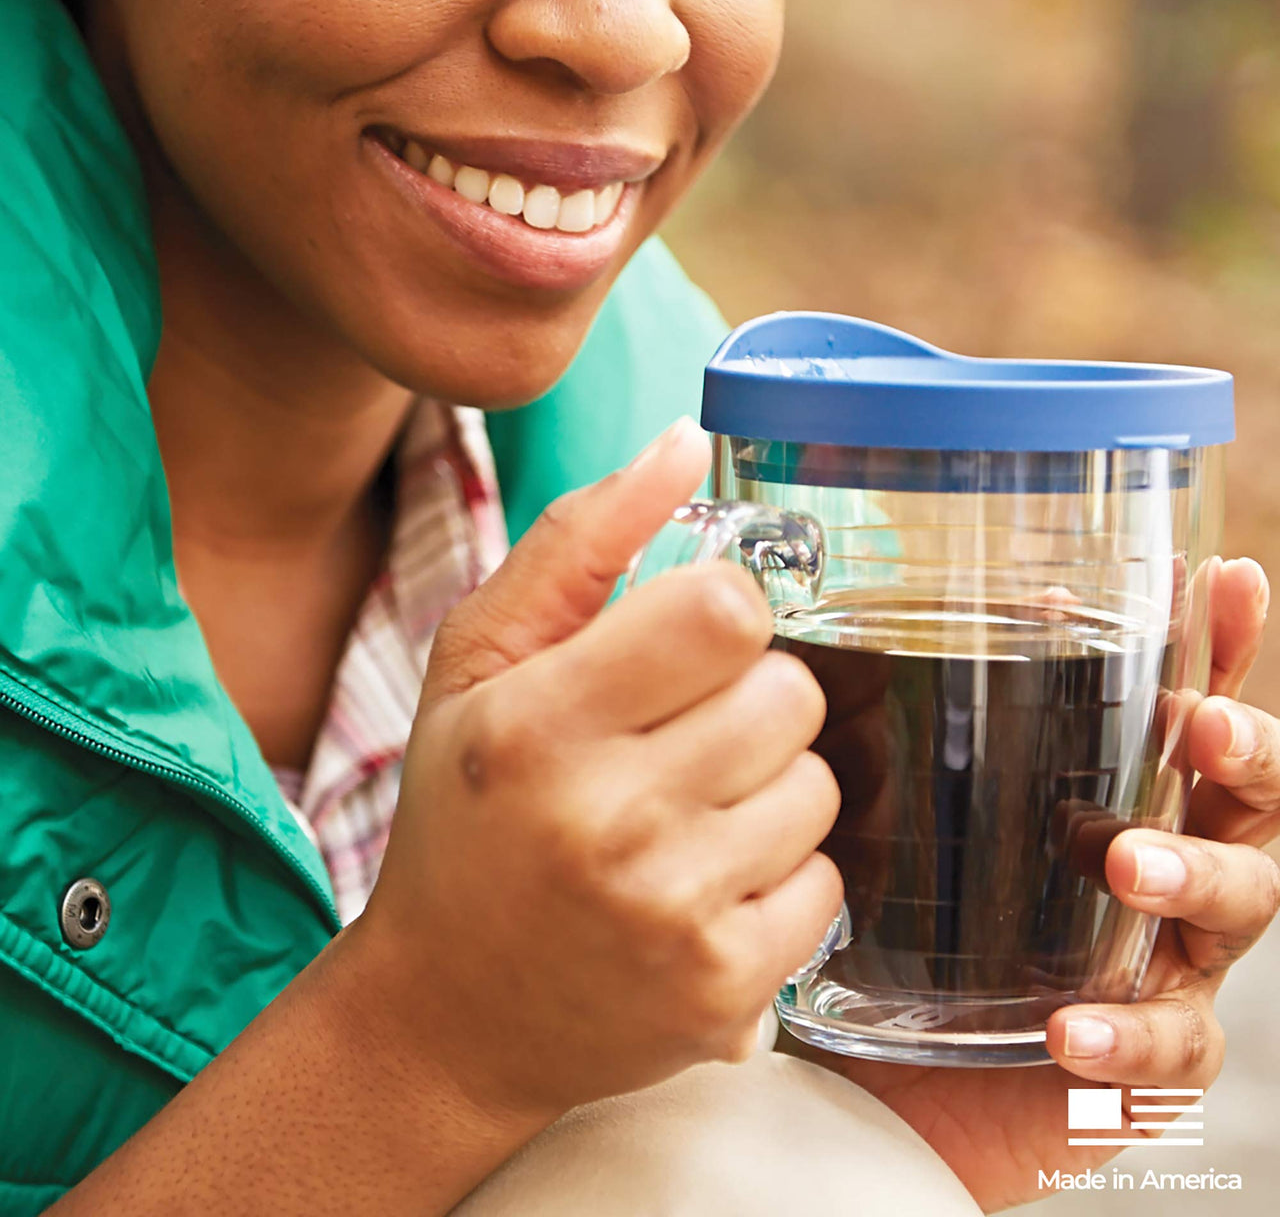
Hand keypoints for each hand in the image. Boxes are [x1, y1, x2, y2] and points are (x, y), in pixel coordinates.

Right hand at [359, 418, 843, 1120]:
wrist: (450, 1018)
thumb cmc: (464, 820)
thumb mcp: (477, 665)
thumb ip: (578, 542)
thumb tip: (686, 439)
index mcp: (538, 724)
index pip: (725, 610)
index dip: (720, 616)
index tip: (683, 647)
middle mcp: (607, 821)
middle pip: (789, 694)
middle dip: (747, 701)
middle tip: (677, 740)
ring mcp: (670, 915)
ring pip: (817, 785)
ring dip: (767, 787)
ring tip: (687, 817)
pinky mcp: (722, 991)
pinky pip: (826, 883)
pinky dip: (779, 876)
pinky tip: (704, 888)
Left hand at [810, 557, 1279, 1212]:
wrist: (907, 1081)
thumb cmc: (941, 930)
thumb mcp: (955, 824)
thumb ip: (993, 730)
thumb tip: (1016, 608)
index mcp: (1139, 807)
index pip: (1201, 716)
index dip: (1228, 649)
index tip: (1232, 579)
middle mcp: (1175, 877)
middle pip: (1255, 806)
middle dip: (1246, 756)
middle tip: (1203, 729)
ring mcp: (1174, 967)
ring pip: (1238, 913)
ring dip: (1191, 876)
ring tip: (1130, 863)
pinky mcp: (1154, 1061)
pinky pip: (1168, 1047)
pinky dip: (1125, 1034)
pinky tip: (1071, 1026)